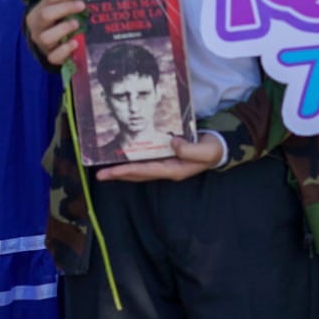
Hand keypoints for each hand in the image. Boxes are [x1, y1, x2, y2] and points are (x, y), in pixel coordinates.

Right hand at [26, 0, 84, 65]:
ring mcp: (43, 42)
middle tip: (82, 5)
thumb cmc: (57, 21)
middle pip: (45, 15)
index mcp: (39, 10)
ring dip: (63, 29)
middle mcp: (38, 26)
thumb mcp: (59, 6)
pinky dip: (64, 50)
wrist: (49, 46)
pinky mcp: (51, 56)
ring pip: (47, 37)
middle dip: (64, 8)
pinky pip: (54, 56)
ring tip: (76, 24)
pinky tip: (75, 43)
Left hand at [95, 135, 226, 181]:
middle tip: (100, 175)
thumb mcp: (206, 150)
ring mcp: (166, 166)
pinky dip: (132, 163)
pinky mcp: (166, 159)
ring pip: (140, 170)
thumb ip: (190, 149)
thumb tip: (172, 142)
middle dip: (119, 175)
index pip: (147, 171)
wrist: (219, 149)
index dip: (129, 170)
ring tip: (105, 171)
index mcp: (175, 170)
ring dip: (122, 171)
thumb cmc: (213, 150)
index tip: (112, 171)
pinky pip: (145, 163)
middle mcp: (167, 170)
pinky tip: (124, 160)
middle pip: (138, 174)